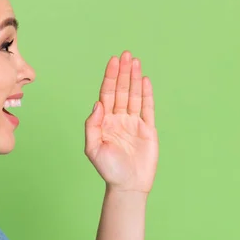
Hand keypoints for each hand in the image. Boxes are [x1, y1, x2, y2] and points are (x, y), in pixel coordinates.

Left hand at [84, 51, 158, 192]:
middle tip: (126, 54)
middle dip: (123, 72)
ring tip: (135, 61)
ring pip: (134, 96)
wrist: (127, 185)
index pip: (107, 94)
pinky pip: (147, 108)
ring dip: (135, 78)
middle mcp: (119, 118)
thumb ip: (92, 125)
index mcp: (105, 121)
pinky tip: (145, 80)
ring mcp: (134, 123)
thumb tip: (98, 104)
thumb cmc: (108, 169)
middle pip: (121, 90)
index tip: (113, 61)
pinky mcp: (148, 130)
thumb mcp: (92, 148)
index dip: (110, 77)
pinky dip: (147, 94)